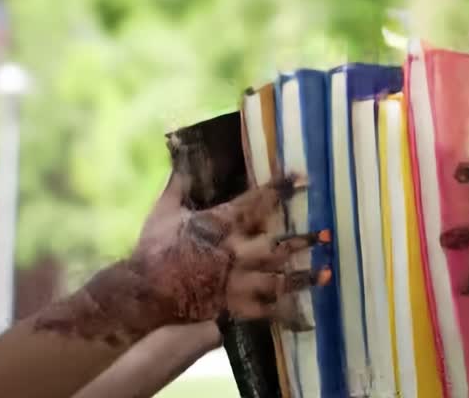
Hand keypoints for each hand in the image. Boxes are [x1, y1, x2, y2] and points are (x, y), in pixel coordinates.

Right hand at [132, 171, 329, 325]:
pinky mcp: (232, 307)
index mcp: (221, 224)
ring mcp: (235, 282)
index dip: (282, 188)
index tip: (302, 179)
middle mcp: (234, 253)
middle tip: (326, 234)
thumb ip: (179, 183)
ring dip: (304, 277)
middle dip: (303, 240)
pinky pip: (265, 312)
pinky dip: (287, 315)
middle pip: (277, 245)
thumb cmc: (153, 249)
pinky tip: (307, 318)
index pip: (258, 201)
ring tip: (327, 272)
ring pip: (278, 280)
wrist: (141, 294)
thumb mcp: (164, 211)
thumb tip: (181, 151)